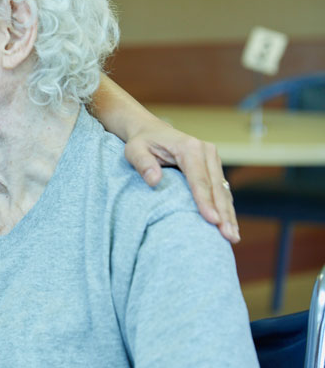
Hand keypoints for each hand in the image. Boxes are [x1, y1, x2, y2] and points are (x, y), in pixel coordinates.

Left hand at [123, 121, 238, 242]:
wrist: (151, 130)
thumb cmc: (142, 142)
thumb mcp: (134, 150)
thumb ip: (143, 164)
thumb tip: (154, 181)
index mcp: (189, 147)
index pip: (199, 179)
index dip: (205, 201)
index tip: (212, 221)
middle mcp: (207, 151)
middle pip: (216, 187)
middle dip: (223, 213)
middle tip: (229, 236)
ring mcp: (213, 159)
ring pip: (223, 190)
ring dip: (229, 214)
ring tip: (233, 237)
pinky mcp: (214, 167)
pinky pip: (222, 190)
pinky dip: (226, 207)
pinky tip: (229, 225)